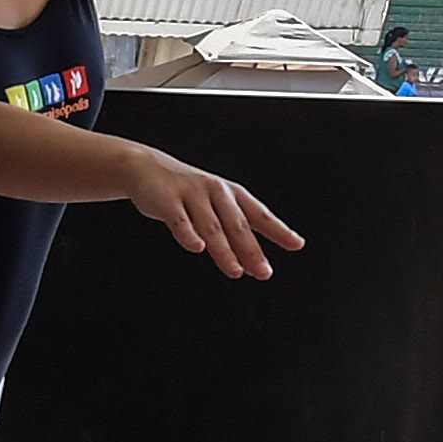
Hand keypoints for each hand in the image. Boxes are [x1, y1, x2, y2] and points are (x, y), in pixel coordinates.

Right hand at [118, 145, 304, 279]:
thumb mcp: (214, 207)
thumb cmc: (187, 193)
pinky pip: (179, 220)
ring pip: (212, 226)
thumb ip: (232, 234)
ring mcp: (191, 194)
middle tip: (264, 272)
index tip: (297, 244)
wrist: (146, 169)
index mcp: (231, 193)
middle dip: (252, 250)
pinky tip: (197, 248)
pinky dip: (188, 234)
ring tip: (235, 271)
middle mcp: (216, 191)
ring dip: (224, 250)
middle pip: (237, 224)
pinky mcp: (167, 200)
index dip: (278, 230)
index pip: (259, 214)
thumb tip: (251, 266)